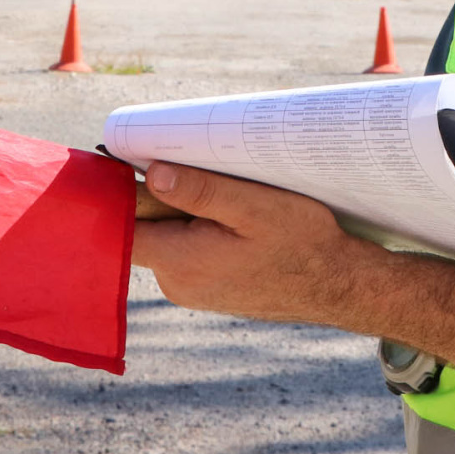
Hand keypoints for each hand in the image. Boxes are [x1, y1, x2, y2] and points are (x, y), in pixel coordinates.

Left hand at [130, 162, 381, 325]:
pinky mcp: (205, 289)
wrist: (335, 286)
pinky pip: (185, 251)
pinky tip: (233, 221)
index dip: (120, 194)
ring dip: (185, 213)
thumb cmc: (302, 244)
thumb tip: (152, 175)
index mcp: (181, 262)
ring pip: (167, 239)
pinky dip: (199, 230)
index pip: (124, 226)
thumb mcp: (255, 207)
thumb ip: (202, 192)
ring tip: (228, 198)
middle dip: (164, 196)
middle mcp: (176, 283)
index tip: (127, 163)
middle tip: (199, 171)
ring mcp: (189, 290)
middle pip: (146, 229)